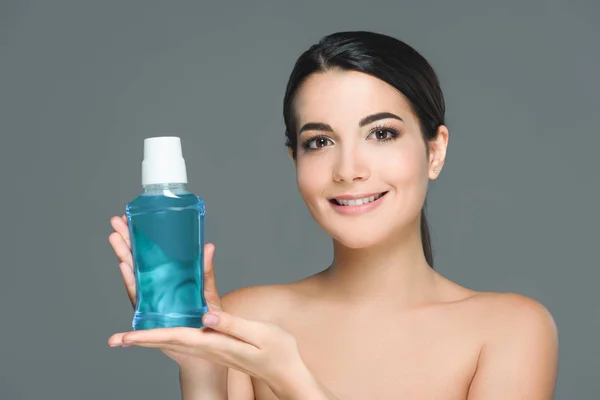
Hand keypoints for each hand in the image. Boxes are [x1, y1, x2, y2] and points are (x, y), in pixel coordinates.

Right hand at [107, 214, 222, 368]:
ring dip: (123, 256)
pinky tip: (125, 266)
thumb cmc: (206, 320)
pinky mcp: (150, 314)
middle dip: (126, 241)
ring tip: (115, 238)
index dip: (139, 238)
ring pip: (133, 275)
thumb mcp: (207, 292)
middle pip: (137, 261)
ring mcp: (151, 300)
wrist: (205, 347)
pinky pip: (139, 296)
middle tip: (116, 222)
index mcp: (167, 279)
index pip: (150, 255)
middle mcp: (155, 288)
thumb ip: (205, 271)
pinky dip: (131, 281)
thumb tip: (209, 246)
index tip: (130, 219)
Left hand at [108, 307, 307, 393]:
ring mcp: (210, 347)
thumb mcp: (259, 333)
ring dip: (149, 335)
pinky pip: (184, 337)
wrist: (286, 372)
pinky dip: (166, 332)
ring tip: (127, 335)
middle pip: (166, 340)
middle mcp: (207, 347)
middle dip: (138, 339)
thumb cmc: (278, 351)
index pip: (174, 338)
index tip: (122, 339)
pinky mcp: (214, 344)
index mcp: (214, 343)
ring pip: (172, 339)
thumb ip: (231, 323)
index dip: (147, 337)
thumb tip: (205, 314)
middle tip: (112, 340)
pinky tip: (162, 326)